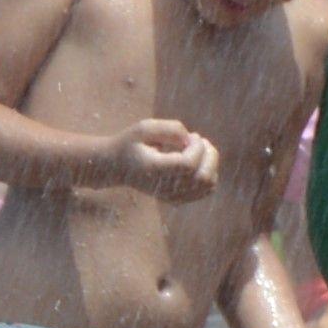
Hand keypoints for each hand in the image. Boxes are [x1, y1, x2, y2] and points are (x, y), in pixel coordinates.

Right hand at [109, 121, 223, 202]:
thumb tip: (191, 140)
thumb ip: (170, 129)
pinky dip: (209, 173)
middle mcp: (164, 188)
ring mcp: (172, 196)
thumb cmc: (131, 144)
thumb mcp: (145, 128)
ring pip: (209, 184)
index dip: (197, 147)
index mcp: (154, 170)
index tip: (191, 135)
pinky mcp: (178, 199)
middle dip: (209, 154)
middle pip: (203, 177)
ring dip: (211, 162)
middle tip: (197, 140)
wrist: (116, 167)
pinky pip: (206, 190)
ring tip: (198, 149)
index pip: (188, 164)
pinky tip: (197, 161)